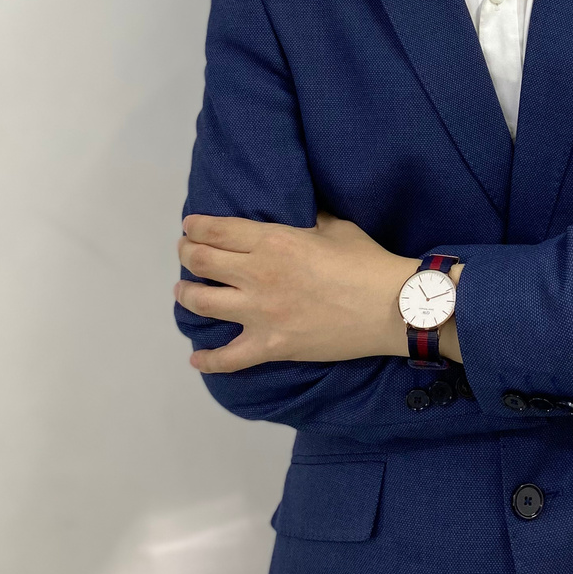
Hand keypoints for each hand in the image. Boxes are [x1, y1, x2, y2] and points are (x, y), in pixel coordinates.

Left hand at [174, 211, 420, 373]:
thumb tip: (296, 212)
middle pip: (203, 261)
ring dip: (187, 295)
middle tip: (186, 252)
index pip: (218, 230)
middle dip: (187, 253)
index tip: (190, 226)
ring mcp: (260, 313)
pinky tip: (196, 359)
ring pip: (203, 303)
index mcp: (273, 241)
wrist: (388, 307)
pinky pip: (228, 359)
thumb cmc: (364, 261)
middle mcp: (257, 275)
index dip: (197, 226)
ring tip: (185, 292)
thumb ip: (307, 219)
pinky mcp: (270, 345)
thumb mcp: (334, 226)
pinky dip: (208, 360)